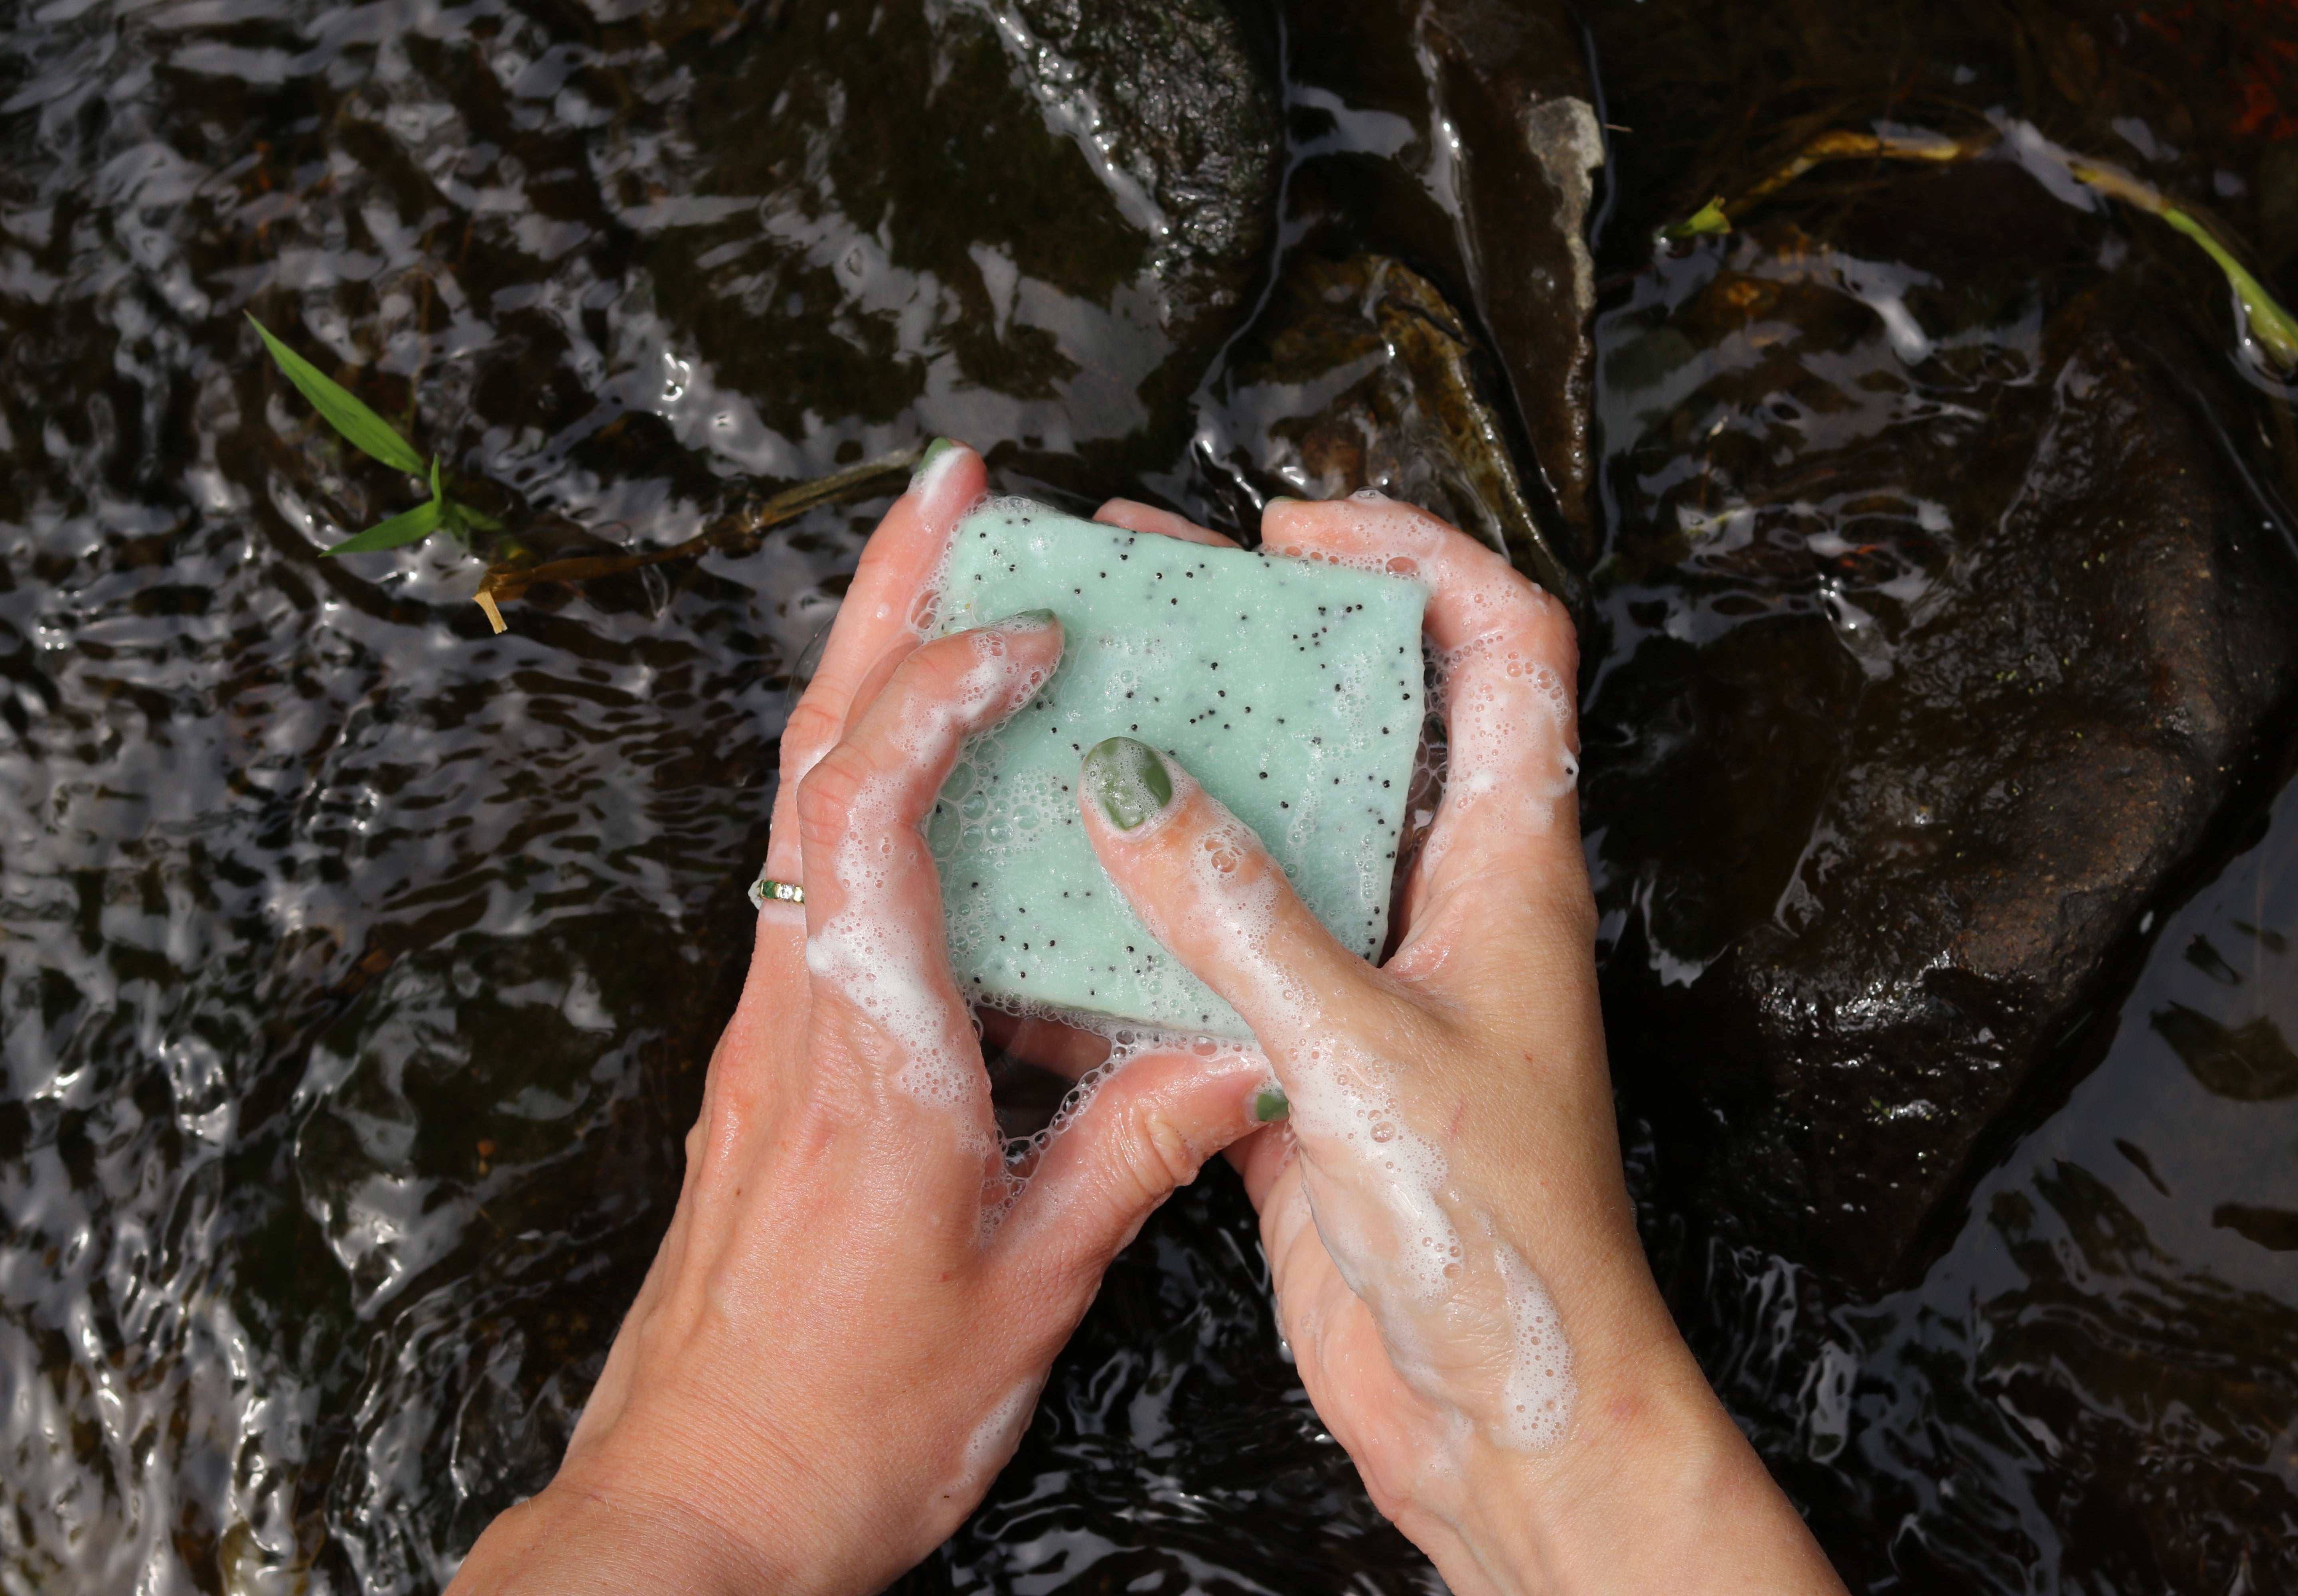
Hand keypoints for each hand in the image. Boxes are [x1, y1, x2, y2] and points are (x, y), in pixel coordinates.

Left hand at [447, 445, 1274, 1595]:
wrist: (696, 1501)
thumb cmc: (850, 1415)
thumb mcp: (1028, 1287)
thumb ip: (1136, 1150)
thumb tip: (1242, 1049)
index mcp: (871, 1055)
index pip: (874, 811)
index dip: (939, 689)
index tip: (1029, 627)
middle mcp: (798, 1013)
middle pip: (813, 754)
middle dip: (880, 598)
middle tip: (953, 486)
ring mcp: (769, 1027)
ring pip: (800, 800)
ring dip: (867, 669)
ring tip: (946, 578)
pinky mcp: (769, 1058)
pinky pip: (810, 873)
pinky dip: (865, 776)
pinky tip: (926, 767)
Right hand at [1076, 494, 1846, 1594]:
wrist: (1501, 1413)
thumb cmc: (1499, 1241)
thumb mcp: (1362, 1055)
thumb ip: (1243, 917)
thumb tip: (1131, 784)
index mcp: (1509, 869)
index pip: (1504, 644)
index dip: (1416, 555)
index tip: (1294, 530)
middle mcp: (1449, 901)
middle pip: (1374, 712)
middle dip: (1268, 633)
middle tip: (1146, 580)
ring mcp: (1379, 974)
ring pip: (1292, 821)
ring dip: (1202, 756)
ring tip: (1084, 692)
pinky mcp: (1314, 1050)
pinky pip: (1232, 936)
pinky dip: (1160, 894)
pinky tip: (1068, 872)